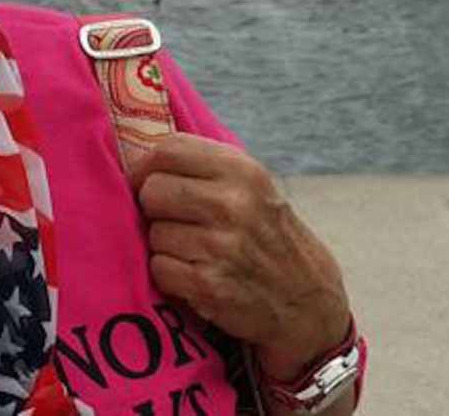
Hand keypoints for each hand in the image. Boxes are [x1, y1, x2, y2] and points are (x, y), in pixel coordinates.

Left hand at [129, 134, 352, 379]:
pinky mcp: (208, 284)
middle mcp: (233, 204)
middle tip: (174, 220)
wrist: (307, 300)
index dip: (145, 166)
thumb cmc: (268, 236)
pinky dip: (171, 275)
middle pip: (153, 191)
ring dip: (165, 245)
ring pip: (154, 233)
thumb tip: (141, 156)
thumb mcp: (254, 187)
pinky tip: (195, 274)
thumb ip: (207, 166)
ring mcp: (221, 246)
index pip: (169, 149)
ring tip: (195, 251)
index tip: (144, 181)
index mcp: (243, 171)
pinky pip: (159, 268)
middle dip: (154, 208)